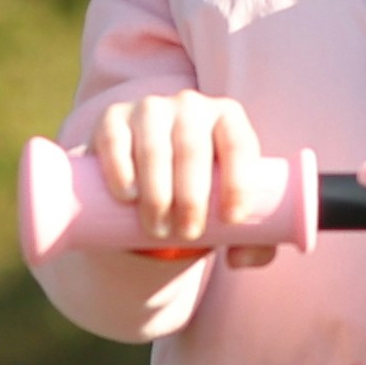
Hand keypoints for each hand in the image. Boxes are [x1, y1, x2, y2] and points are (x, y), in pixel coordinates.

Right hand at [88, 91, 270, 259]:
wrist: (149, 173)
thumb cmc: (202, 190)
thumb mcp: (230, 207)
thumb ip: (253, 240)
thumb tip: (237, 259)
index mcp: (228, 117)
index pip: (239, 144)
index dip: (239, 182)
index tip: (231, 221)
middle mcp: (190, 105)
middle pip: (193, 151)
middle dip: (192, 198)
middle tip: (188, 234)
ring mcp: (149, 109)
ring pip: (154, 150)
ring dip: (157, 193)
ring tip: (158, 230)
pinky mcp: (112, 119)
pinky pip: (116, 140)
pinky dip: (121, 169)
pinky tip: (128, 195)